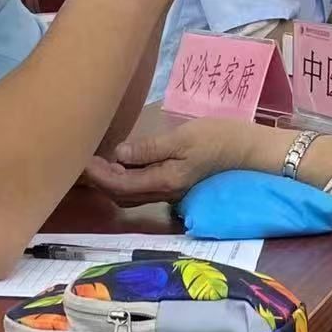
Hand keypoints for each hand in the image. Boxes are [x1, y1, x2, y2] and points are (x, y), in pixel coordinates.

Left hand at [83, 119, 272, 205]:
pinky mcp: (176, 185)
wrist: (251, 152)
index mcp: (163, 181)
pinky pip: (142, 188)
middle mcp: (163, 192)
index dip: (97, 174)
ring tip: (95, 164)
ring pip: (130, 194)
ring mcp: (171, 191)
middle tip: (80, 160)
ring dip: (110, 182)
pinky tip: (121, 166)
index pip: (119, 183)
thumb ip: (150, 147)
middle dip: (98, 181)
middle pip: (121, 194)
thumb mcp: (185, 137)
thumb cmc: (220, 139)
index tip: (80, 159)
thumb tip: (118, 154)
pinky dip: (125, 180)